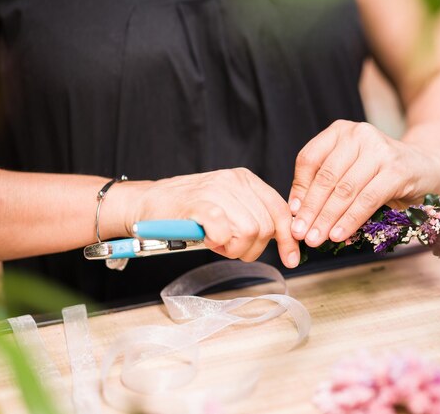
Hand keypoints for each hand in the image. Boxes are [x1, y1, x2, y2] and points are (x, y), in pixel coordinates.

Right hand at [117, 168, 299, 267]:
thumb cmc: (190, 211)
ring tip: (216, 242)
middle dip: (252, 247)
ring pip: (250, 231)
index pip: (281, 210)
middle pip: (266, 226)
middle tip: (229, 247)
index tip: (291, 258)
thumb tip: (284, 240)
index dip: (288, 238)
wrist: (148, 203)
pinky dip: (218, 243)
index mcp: (246, 180)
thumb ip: (255, 216)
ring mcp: (217, 191)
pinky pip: (224, 232)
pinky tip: (207, 239)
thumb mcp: (230, 207)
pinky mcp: (198, 204)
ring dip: (233, 247)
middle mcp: (235, 181)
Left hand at [288, 120, 439, 246]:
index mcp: (341, 131)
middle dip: (311, 210)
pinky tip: (339, 235)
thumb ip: (327, 184)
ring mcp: (379, 150)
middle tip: (300, 234)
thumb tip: (297, 213)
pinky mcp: (397, 170)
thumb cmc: (382, 172)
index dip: (299, 189)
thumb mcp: (351, 170)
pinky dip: (350, 220)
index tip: (293, 214)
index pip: (309, 159)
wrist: (427, 167)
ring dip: (327, 219)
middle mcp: (359, 134)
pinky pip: (367, 200)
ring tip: (316, 239)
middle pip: (326, 177)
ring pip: (345, 190)